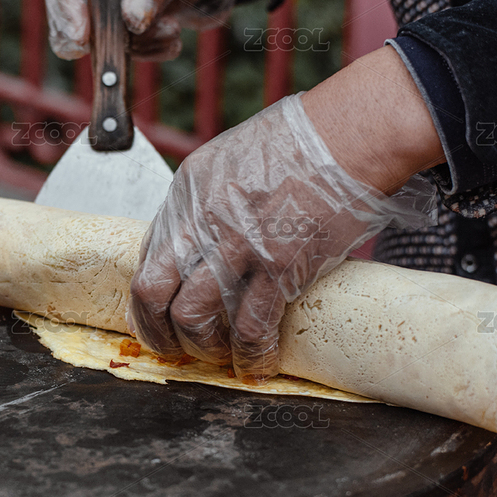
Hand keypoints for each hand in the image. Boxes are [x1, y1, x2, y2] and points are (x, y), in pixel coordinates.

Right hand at [45, 0, 243, 60]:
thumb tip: (132, 22)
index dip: (68, 4)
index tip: (80, 37)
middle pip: (68, 4)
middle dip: (88, 34)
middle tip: (101, 54)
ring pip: (95, 31)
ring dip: (131, 44)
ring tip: (169, 31)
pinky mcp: (125, 18)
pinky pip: (123, 44)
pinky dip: (147, 49)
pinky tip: (172, 38)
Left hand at [127, 92, 435, 377]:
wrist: (349, 132)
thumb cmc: (302, 140)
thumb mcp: (231, 161)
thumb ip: (210, 201)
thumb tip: (205, 239)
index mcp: (187, 191)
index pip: (147, 255)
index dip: (148, 296)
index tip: (158, 316)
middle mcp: (201, 219)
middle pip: (152, 291)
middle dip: (157, 331)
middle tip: (173, 349)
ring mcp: (237, 244)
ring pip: (192, 317)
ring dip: (202, 348)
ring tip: (220, 357)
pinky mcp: (278, 266)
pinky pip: (251, 327)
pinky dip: (251, 355)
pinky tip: (258, 363)